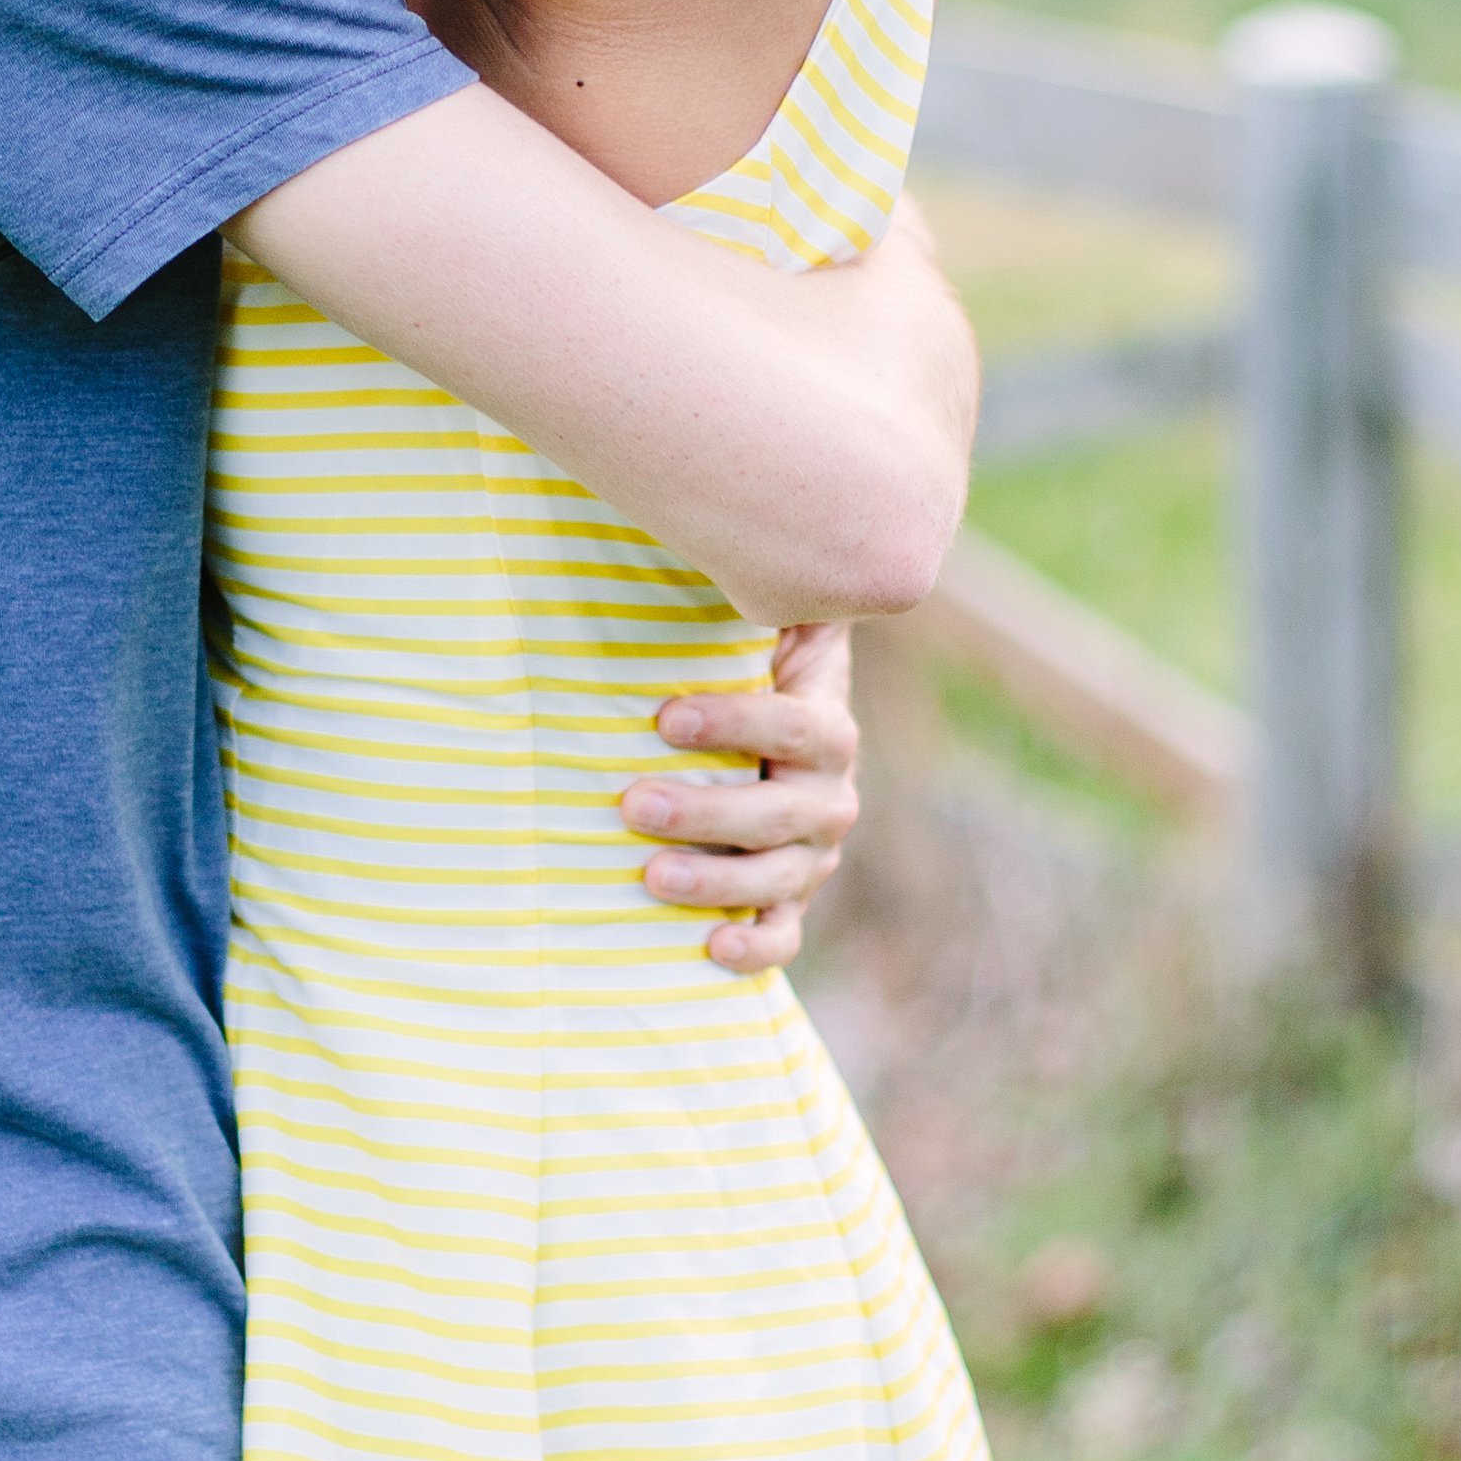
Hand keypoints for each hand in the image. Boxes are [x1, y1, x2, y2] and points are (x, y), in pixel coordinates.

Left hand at [621, 623, 861, 974]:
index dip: (738, 721)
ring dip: (718, 880)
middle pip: (786, 810)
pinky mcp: (786, 903)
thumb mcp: (750, 629)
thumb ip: (746, 591)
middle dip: (709, 809)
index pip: (799, 726)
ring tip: (648, 874)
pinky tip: (710, 950)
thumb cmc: (731, 671)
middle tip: (632, 803)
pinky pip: (785, 937)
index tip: (663, 717)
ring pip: (780, 878)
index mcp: (824, 723)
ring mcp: (810, 853)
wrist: (762, 740)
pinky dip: (755, 950)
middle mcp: (829, 793)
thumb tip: (689, 510)